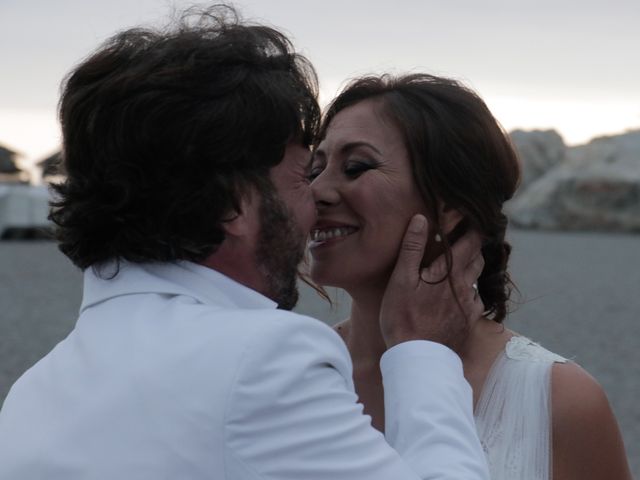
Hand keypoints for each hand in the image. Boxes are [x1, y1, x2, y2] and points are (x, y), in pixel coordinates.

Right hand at [380, 214, 484, 352]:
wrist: (419, 359)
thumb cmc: (403, 318)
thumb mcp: (401, 280)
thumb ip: (412, 248)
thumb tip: (421, 219)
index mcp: (450, 272)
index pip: (470, 241)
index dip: (471, 227)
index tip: (467, 218)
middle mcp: (465, 286)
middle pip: (478, 258)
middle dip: (472, 246)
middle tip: (461, 238)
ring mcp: (469, 306)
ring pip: (477, 280)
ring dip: (471, 269)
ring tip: (457, 266)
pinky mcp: (468, 323)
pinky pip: (474, 302)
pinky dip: (468, 293)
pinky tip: (456, 297)